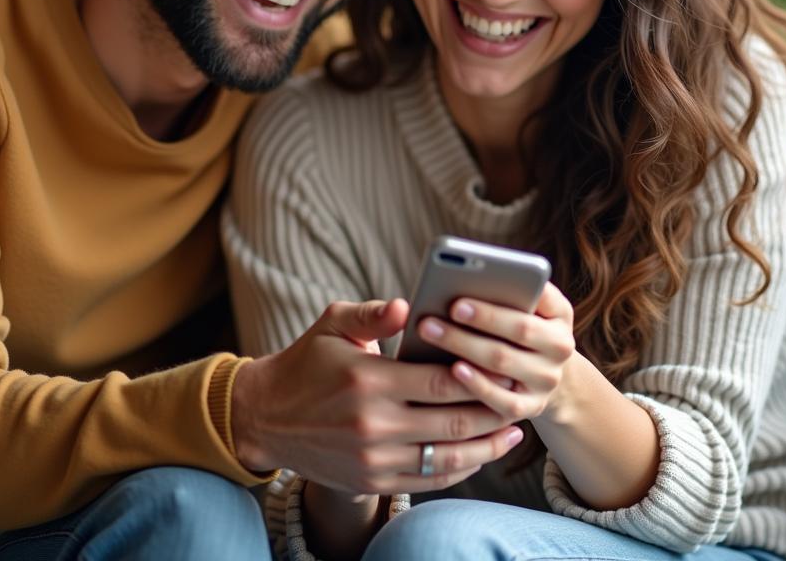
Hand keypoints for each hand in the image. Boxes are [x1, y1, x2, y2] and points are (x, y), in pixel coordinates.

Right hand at [231, 299, 524, 494]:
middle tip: (519, 396)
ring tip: (512, 432)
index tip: (503, 364)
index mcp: (367, 379)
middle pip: (452, 421)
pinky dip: (459, 469)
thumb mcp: (332, 324)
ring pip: (447, 457)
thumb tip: (408, 304)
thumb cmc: (306, 362)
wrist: (266, 417)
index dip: (476, 373)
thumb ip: (372, 314)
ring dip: (486, 446)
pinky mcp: (371, 481)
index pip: (438, 379)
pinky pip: (428, 479)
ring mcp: (373, 457)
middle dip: (492, 410)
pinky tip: (478, 454)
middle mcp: (372, 423)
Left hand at [417, 282, 575, 425]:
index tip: (461, 296)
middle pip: (519, 330)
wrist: (544, 370)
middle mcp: (560, 347)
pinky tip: (454, 370)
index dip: (500, 297)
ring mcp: (547, 380)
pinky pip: (504, 401)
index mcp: (559, 314)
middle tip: (442, 310)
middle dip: (480, 318)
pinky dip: (479, 385)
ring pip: (504, 362)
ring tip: (432, 332)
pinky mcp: (531, 407)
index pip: (537, 299)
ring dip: (465, 346)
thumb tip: (466, 276)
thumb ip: (509, 287)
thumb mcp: (528, 303)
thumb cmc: (519, 323)